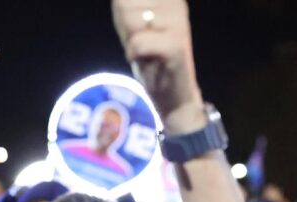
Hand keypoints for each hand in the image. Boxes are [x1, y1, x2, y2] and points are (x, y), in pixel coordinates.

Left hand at [111, 0, 201, 124]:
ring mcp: (178, 23)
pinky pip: (138, 43)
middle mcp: (176, 4)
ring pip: (131, 20)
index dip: (122, 13)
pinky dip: (135, 55)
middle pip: (125, 4)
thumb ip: (126, 6)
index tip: (138, 31)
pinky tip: (148, 62)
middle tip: (142, 44)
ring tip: (147, 52)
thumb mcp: (133, 25)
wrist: (175, 96)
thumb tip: (118, 0)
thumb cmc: (151, 59)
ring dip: (131, 41)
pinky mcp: (176, 46)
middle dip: (125, 27)